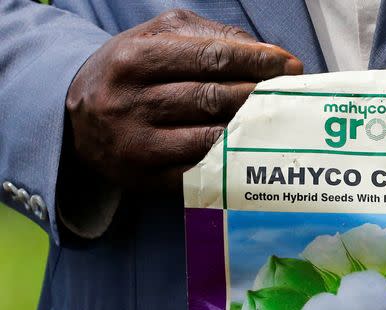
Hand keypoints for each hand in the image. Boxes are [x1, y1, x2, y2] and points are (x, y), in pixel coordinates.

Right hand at [65, 9, 301, 190]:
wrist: (75, 119)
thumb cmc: (131, 72)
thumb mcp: (159, 39)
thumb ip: (212, 37)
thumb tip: (270, 55)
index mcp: (134, 58)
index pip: (210, 57)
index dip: (256, 62)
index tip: (290, 67)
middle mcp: (131, 101)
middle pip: (214, 98)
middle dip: (261, 96)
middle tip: (293, 96)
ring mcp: (137, 144)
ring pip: (211, 138)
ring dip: (253, 131)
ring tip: (281, 123)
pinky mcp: (145, 178)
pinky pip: (201, 171)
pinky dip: (233, 162)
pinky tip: (257, 153)